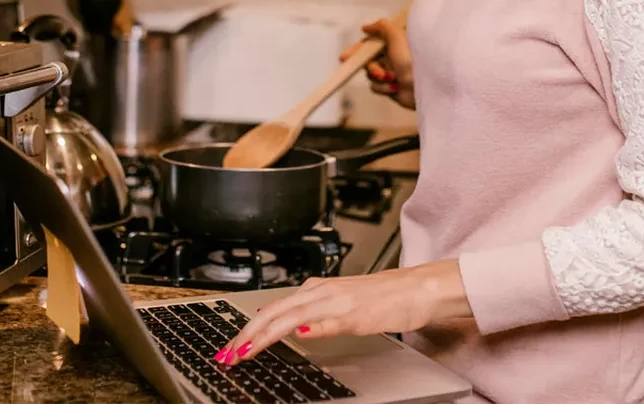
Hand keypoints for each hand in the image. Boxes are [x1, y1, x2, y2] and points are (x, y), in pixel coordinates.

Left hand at [213, 260, 470, 365]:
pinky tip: (299, 335)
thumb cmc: (382, 297)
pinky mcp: (356, 313)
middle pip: (274, 313)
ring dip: (266, 333)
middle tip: (227, 354)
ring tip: (246, 350)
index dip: (248, 330)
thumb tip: (283, 321)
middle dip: (247, 335)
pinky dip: (312, 326)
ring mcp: (337, 301)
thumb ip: (311, 313)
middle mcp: (321, 292)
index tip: (230, 349)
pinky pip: (329, 319)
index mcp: (315, 290)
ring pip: (293, 315)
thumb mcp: (338, 304)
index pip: (272, 311)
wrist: (416, 289)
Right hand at [340, 16, 414, 109]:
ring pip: (370, 74)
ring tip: (391, 79)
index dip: (357, 49)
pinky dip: (383, 87)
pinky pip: (376, 86)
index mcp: (395, 43)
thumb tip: (366, 27)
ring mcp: (391, 72)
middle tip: (377, 72)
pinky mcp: (391, 87)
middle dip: (371, 66)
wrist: (426, 87)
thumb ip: (381, 27)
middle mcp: (392, 57)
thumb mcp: (397, 36)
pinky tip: (394, 87)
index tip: (345, 57)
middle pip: (368, 59)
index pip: (370, 43)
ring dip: (378, 77)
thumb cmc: (413, 60)